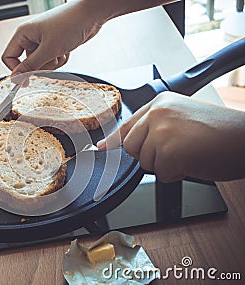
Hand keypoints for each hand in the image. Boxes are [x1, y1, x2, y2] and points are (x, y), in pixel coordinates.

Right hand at [2, 1, 104, 75]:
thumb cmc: (69, 24)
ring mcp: (43, 41)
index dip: (16, 70)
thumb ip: (31, 66)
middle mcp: (31, 37)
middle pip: (28, 63)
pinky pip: (53, 60)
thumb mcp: (48, 49)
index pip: (9, 57)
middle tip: (52, 58)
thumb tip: (15, 78)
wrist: (91, 15)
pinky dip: (61, 59)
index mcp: (23, 34)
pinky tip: (67, 49)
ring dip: (54, 63)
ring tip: (62, 50)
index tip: (26, 81)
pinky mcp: (54, 45)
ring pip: (42, 64)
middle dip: (42, 65)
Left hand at [97, 92, 244, 181]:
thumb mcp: (182, 121)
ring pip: (145, 162)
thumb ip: (152, 128)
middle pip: (131, 147)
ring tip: (190, 153)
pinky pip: (161, 174)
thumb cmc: (221, 132)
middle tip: (179, 150)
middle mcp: (157, 112)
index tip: (100, 147)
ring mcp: (161, 130)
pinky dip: (176, 174)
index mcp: (160, 102)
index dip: (114, 140)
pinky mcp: (168, 150)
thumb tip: (114, 143)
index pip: (127, 125)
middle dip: (151, 156)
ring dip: (166, 165)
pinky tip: (193, 161)